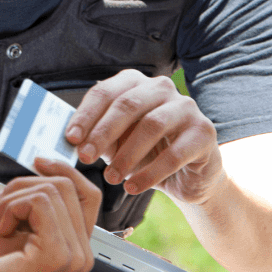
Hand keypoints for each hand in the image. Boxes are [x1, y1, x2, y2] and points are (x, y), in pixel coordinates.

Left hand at [0, 158, 99, 271]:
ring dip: (11, 199)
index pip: (88, 195)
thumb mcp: (16, 232)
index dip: (64, 171)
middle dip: (23, 185)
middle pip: (67, 186)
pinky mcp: (56, 254)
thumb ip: (36, 209)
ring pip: (51, 190)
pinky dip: (10, 207)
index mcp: (75, 248)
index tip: (39, 162)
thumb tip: (42, 173)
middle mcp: (81, 254)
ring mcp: (72, 256)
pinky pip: (39, 202)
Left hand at [65, 70, 224, 203]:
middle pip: (128, 104)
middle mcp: (162, 88)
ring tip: (111, 178)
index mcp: (135, 83)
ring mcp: (186, 107)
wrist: (188, 176)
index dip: (86, 115)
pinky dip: (150, 173)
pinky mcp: (204, 132)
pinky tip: (133, 187)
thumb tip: (66, 141)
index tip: (71, 139)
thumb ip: (94, 137)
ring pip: (151, 126)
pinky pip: (175, 153)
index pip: (106, 92)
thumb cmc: (145, 153)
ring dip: (126, 155)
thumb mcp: (115, 143)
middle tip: (85, 158)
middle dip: (103, 133)